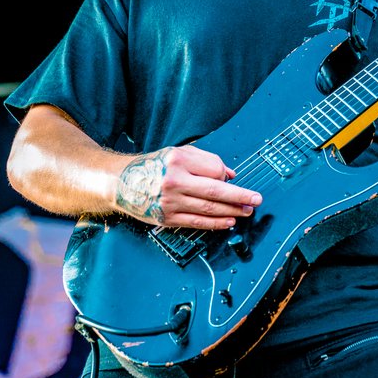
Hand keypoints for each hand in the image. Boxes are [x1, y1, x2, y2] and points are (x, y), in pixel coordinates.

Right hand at [114, 145, 261, 229]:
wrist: (120, 182)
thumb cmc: (152, 166)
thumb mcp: (178, 153)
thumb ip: (206, 160)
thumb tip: (231, 174)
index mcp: (178, 161)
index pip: (214, 169)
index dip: (226, 175)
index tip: (232, 178)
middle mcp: (174, 182)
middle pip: (215, 191)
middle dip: (240, 196)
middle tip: (257, 199)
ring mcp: (170, 202)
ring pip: (209, 209)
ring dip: (232, 211)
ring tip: (248, 211)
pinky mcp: (167, 218)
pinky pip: (197, 223)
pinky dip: (216, 224)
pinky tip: (229, 221)